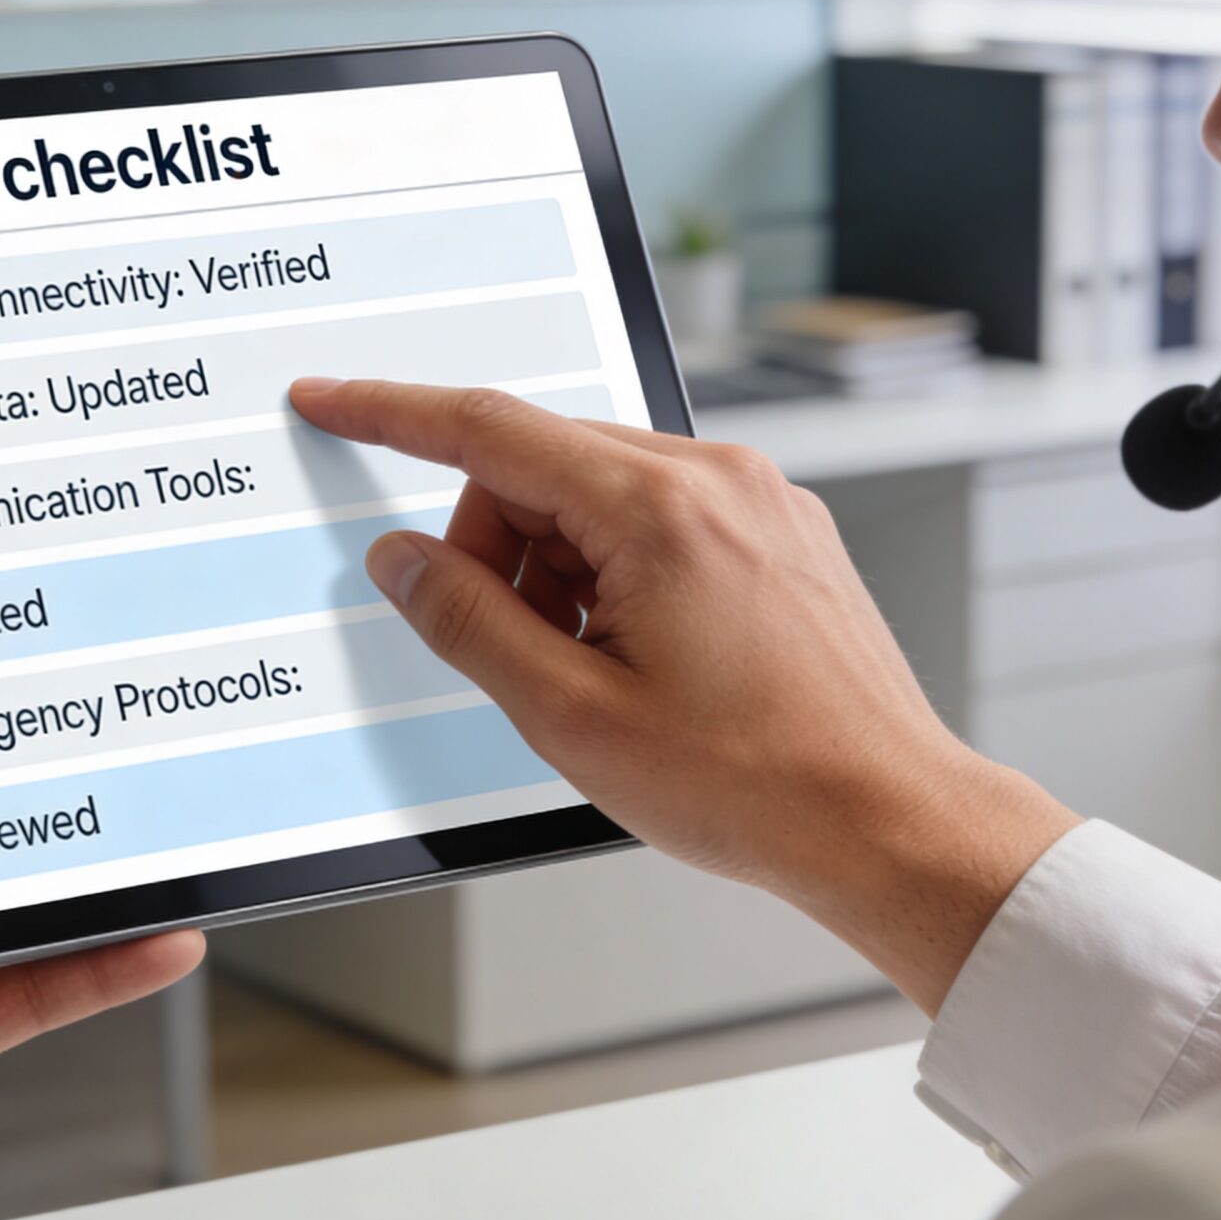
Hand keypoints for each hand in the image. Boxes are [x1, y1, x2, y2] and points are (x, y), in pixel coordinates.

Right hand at [290, 380, 1079, 1011]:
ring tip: (596, 675)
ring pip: (602, 496)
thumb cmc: (757, 783)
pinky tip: (639, 660)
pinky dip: (619, 575)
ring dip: (562, 569)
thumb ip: (469, 622)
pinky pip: (662, 521)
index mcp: (659, 507)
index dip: (391, 413)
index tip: (332, 400)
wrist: (889, 820)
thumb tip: (404, 562)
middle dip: (495, 548)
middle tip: (512, 651)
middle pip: (544, 468)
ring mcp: (761, 501)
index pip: (488, 429)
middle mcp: (718, 478)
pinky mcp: (783, 534)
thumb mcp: (572, 716)